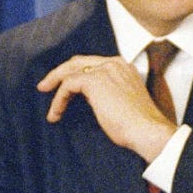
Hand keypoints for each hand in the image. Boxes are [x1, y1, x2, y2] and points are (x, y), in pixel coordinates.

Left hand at [37, 55, 178, 161]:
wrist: (146, 130)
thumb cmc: (137, 124)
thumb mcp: (122, 101)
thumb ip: (108, 91)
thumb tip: (87, 96)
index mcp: (124, 66)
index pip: (92, 63)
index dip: (74, 73)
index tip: (64, 86)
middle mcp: (114, 63)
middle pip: (77, 62)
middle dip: (59, 73)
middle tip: (45, 86)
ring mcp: (104, 70)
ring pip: (69, 72)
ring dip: (55, 87)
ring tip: (47, 102)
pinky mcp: (94, 81)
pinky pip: (67, 86)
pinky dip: (58, 100)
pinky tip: (56, 114)